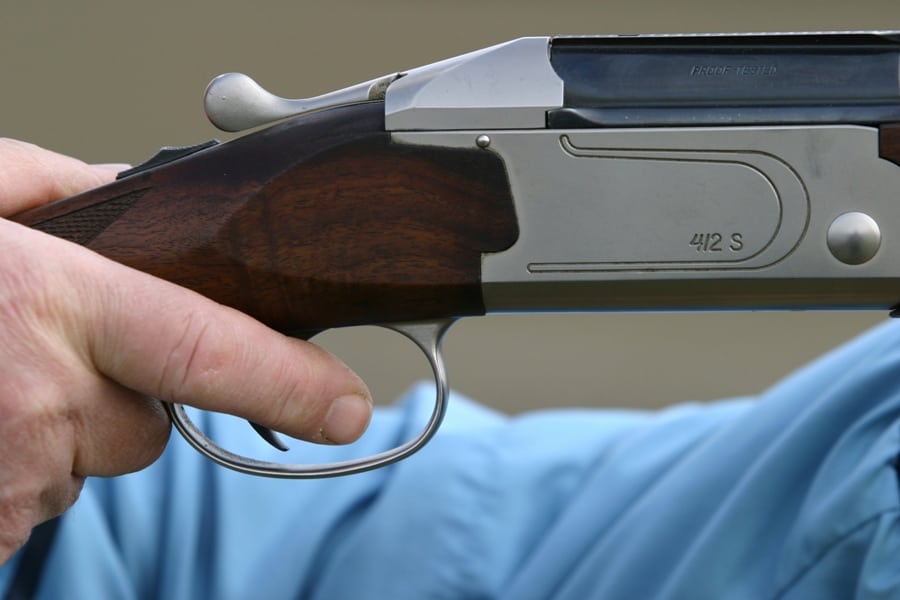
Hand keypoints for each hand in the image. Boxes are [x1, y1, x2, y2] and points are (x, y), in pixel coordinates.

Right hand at [0, 139, 371, 561]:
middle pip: (151, 423)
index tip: (349, 405)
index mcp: (48, 310)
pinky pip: (28, 501)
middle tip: (38, 353)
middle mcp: (36, 409)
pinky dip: (8, 465)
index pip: (210, 354)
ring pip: (87, 462)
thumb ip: (54, 192)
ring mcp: (3, 486)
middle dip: (125, 395)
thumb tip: (125, 196)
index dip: (291, 384)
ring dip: (55, 428)